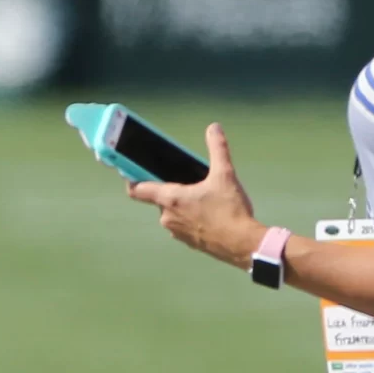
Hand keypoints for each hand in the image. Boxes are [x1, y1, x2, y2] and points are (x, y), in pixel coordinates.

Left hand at [129, 123, 264, 265]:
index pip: (137, 189)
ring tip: (205, 198)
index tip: (130, 170)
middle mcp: (167, 217)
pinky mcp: (188, 243)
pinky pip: (183, 225)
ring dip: (183, 204)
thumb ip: (218, 149)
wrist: (243, 244)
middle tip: (192, 182)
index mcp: (170, 199)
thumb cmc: (230, 210)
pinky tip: (210, 214)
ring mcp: (176, 232)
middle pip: (160, 198)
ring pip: (173, 212)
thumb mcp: (225, 175)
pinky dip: (191, 218)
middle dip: (173, 189)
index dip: (131, 178)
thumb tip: (214, 128)